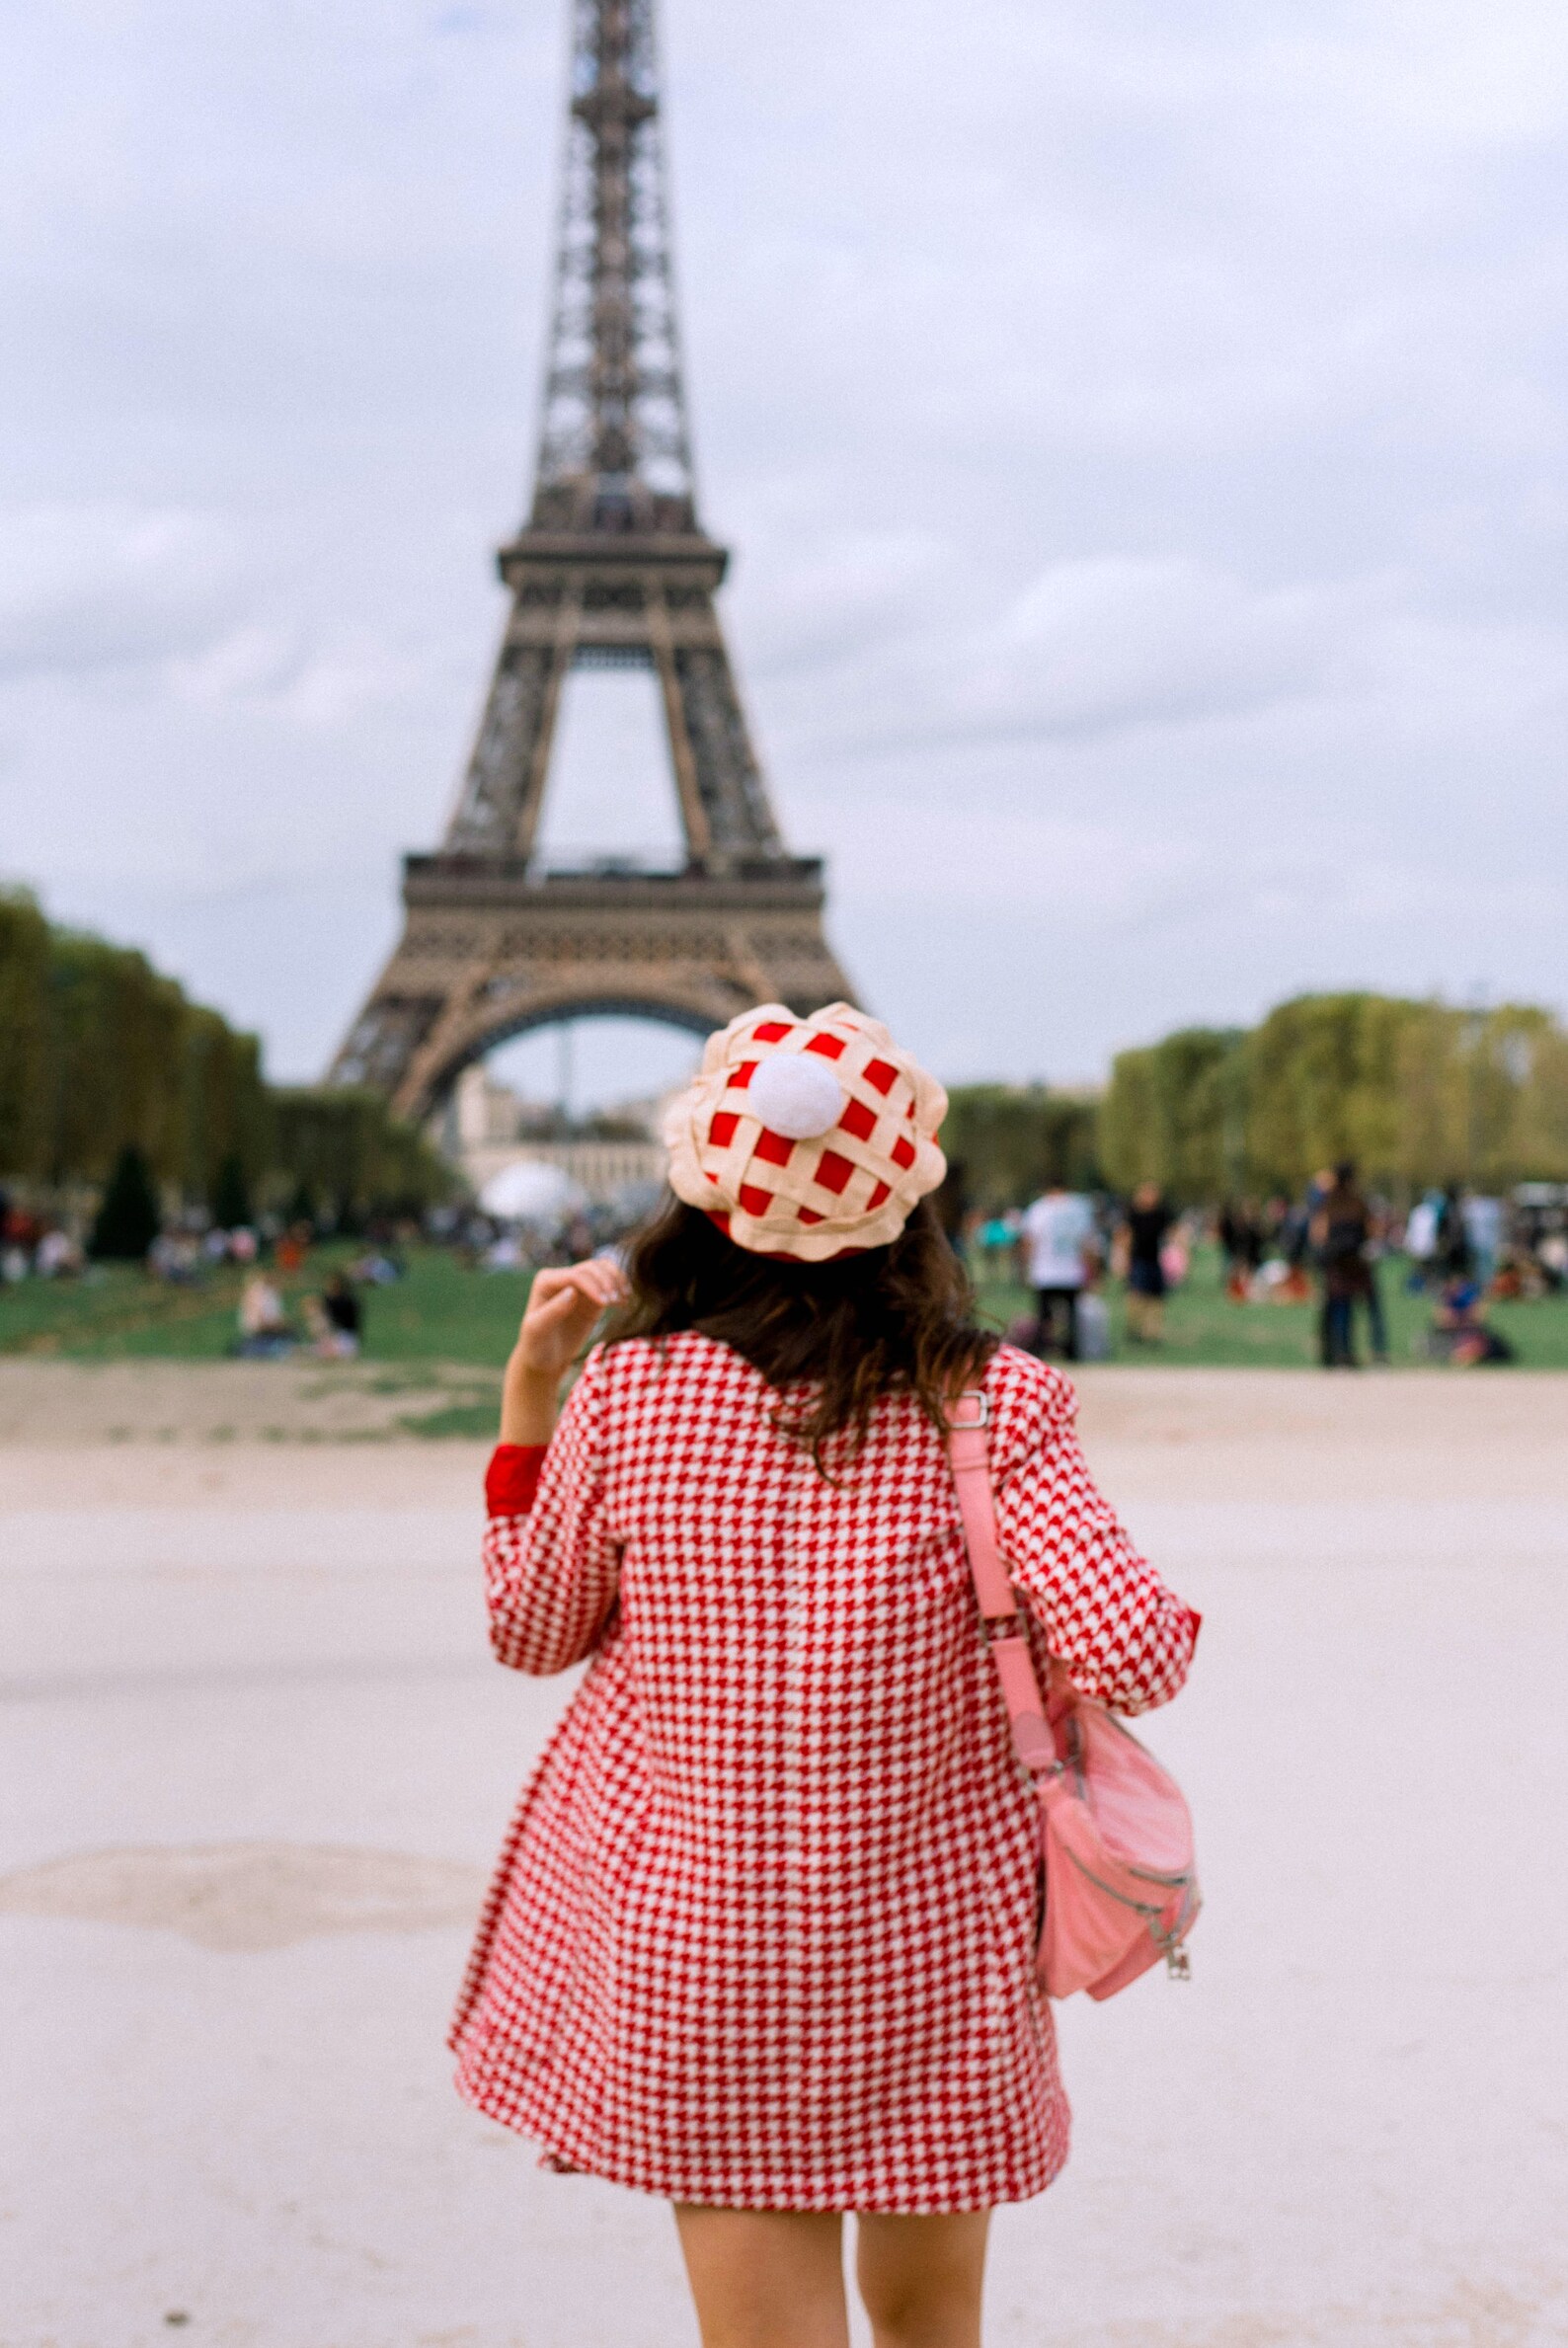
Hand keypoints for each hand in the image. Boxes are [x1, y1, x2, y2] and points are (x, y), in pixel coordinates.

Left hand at [500, 1256, 630, 1443]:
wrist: (541, 1363)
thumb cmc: (535, 1351)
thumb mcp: (536, 1334)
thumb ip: (549, 1313)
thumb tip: (569, 1292)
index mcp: (547, 1282)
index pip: (576, 1273)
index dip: (593, 1284)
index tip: (607, 1303)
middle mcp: (563, 1279)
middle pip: (593, 1267)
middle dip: (609, 1281)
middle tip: (620, 1304)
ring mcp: (578, 1287)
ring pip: (605, 1270)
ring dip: (618, 1282)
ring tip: (625, 1303)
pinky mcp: (591, 1297)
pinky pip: (611, 1283)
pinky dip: (621, 1289)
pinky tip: (626, 1305)